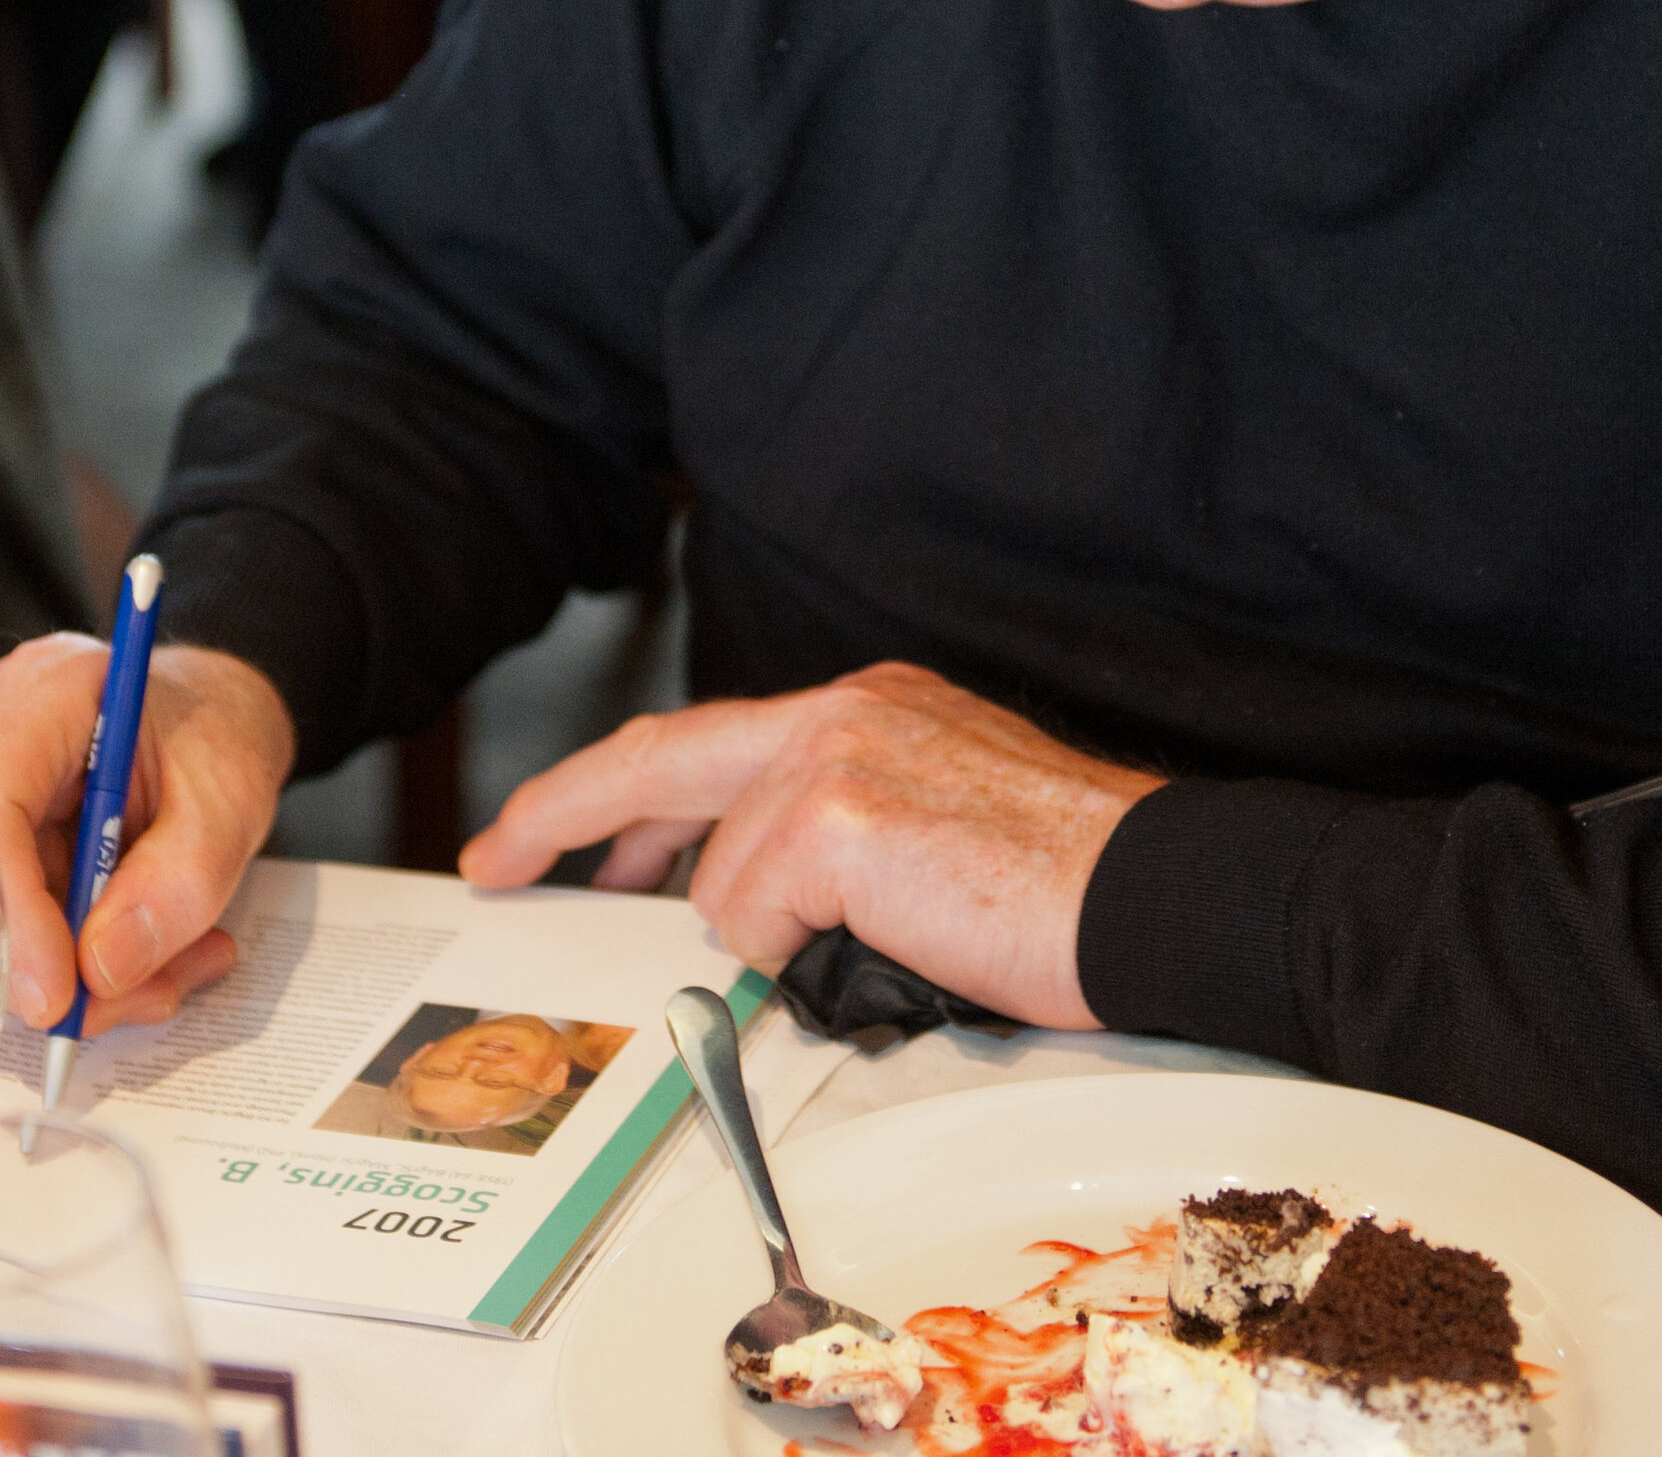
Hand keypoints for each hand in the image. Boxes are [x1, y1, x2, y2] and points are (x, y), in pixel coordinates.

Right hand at [0, 635, 293, 1031]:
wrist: (205, 721)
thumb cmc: (214, 735)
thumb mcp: (230, 802)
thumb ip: (179, 883)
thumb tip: (100, 969)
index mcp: (44, 694)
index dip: (11, 907)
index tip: (57, 991)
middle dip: (46, 958)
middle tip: (139, 991)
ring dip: (73, 971)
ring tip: (169, 968)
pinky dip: (72, 962)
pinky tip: (143, 959)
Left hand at [457, 663, 1161, 1027]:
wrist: (1159, 895)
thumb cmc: (1067, 890)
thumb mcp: (930, 835)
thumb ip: (832, 847)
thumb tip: (752, 916)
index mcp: (868, 707)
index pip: (709, 743)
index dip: (623, 794)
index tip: (566, 837)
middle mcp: (844, 710)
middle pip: (660, 757)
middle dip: (565, 812)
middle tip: (502, 859)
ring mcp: (836, 754)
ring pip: (724, 878)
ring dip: (780, 939)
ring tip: (892, 946)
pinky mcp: (838, 816)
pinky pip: (756, 916)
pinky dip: (803, 953)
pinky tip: (896, 941)